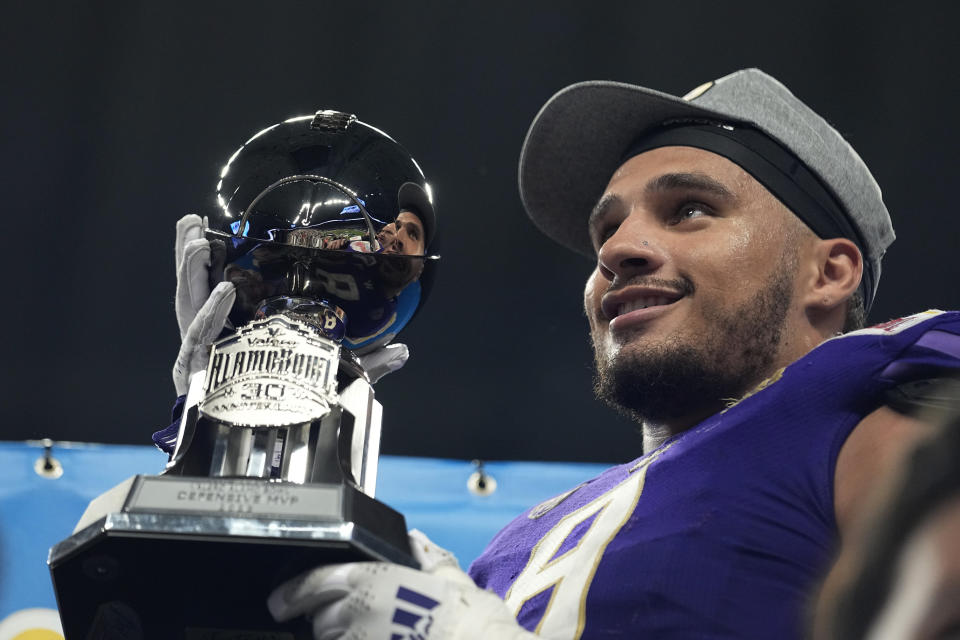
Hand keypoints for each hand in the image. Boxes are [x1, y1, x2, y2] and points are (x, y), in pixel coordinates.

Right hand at [170, 215, 408, 394]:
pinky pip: (199, 338)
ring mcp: (203, 356)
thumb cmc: (299, 413)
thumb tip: (405, 350)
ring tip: (199, 243)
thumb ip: (366, 363)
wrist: (276, 454)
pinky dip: (209, 313)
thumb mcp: (336, 379)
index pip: (222, 288)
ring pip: (188, 307)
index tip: (211, 228)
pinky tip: (223, 288)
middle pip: (196, 290)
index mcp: (239, 333)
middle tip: (193, 222)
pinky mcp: (198, 376)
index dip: (214, 261)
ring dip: (190, 273)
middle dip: (190, 256)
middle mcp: (217, 341)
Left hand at [268, 531, 534, 639]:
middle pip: (320, 618)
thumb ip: (429, 558)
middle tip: (347, 619)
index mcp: (373, 581)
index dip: (291, 593)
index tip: (280, 601)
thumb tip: (416, 541)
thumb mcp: (453, 578)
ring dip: (342, 637)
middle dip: (328, 618)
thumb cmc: (470, 620)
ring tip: (372, 633)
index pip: (313, 582)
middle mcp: (358, 614)